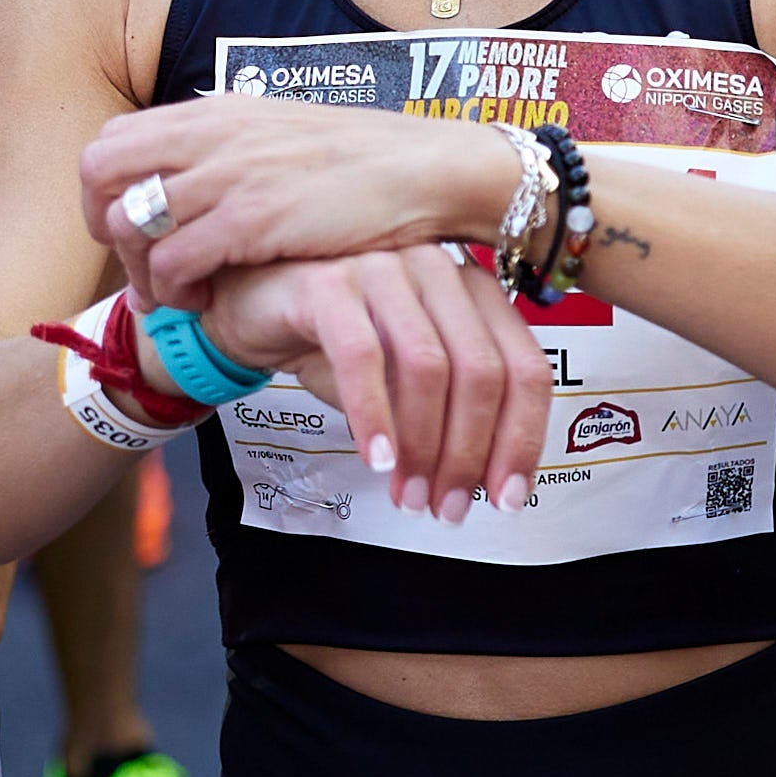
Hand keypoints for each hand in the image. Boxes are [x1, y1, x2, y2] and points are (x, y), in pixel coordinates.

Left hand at [80, 97, 512, 304]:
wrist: (428, 169)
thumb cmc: (362, 164)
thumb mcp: (281, 136)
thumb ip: (231, 151)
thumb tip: (191, 182)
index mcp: (213, 113)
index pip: (109, 143)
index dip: (103, 195)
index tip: (132, 234)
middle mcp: (210, 134)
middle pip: (99, 174)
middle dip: (104, 230)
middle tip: (140, 267)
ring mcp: (229, 174)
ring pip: (130, 224)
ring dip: (139, 271)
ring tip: (174, 296)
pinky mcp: (253, 218)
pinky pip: (174, 260)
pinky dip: (175, 291)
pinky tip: (204, 302)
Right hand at [205, 250, 553, 523]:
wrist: (251, 307)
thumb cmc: (335, 343)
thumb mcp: (404, 380)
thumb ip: (448, 414)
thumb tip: (486, 484)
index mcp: (472, 291)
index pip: (525, 367)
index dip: (522, 440)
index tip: (507, 497)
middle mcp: (438, 269)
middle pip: (482, 372)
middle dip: (469, 455)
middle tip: (448, 508)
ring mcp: (384, 268)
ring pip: (428, 367)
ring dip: (423, 447)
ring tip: (410, 496)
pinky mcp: (328, 282)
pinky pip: (363, 358)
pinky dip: (374, 417)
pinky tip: (375, 460)